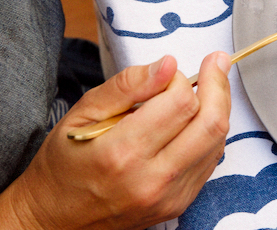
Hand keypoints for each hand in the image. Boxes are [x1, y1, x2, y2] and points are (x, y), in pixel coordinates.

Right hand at [0, 51, 231, 229]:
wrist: (57, 218)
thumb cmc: (66, 160)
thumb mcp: (84, 112)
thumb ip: (127, 85)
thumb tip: (169, 64)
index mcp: (122, 152)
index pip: (180, 103)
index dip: (182, 79)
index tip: (171, 72)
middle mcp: (151, 179)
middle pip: (210, 123)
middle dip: (217, 85)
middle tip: (215, 62)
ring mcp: (169, 196)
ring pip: (217, 141)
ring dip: (219, 108)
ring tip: (211, 86)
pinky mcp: (179, 204)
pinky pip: (210, 161)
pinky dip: (210, 134)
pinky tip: (199, 119)